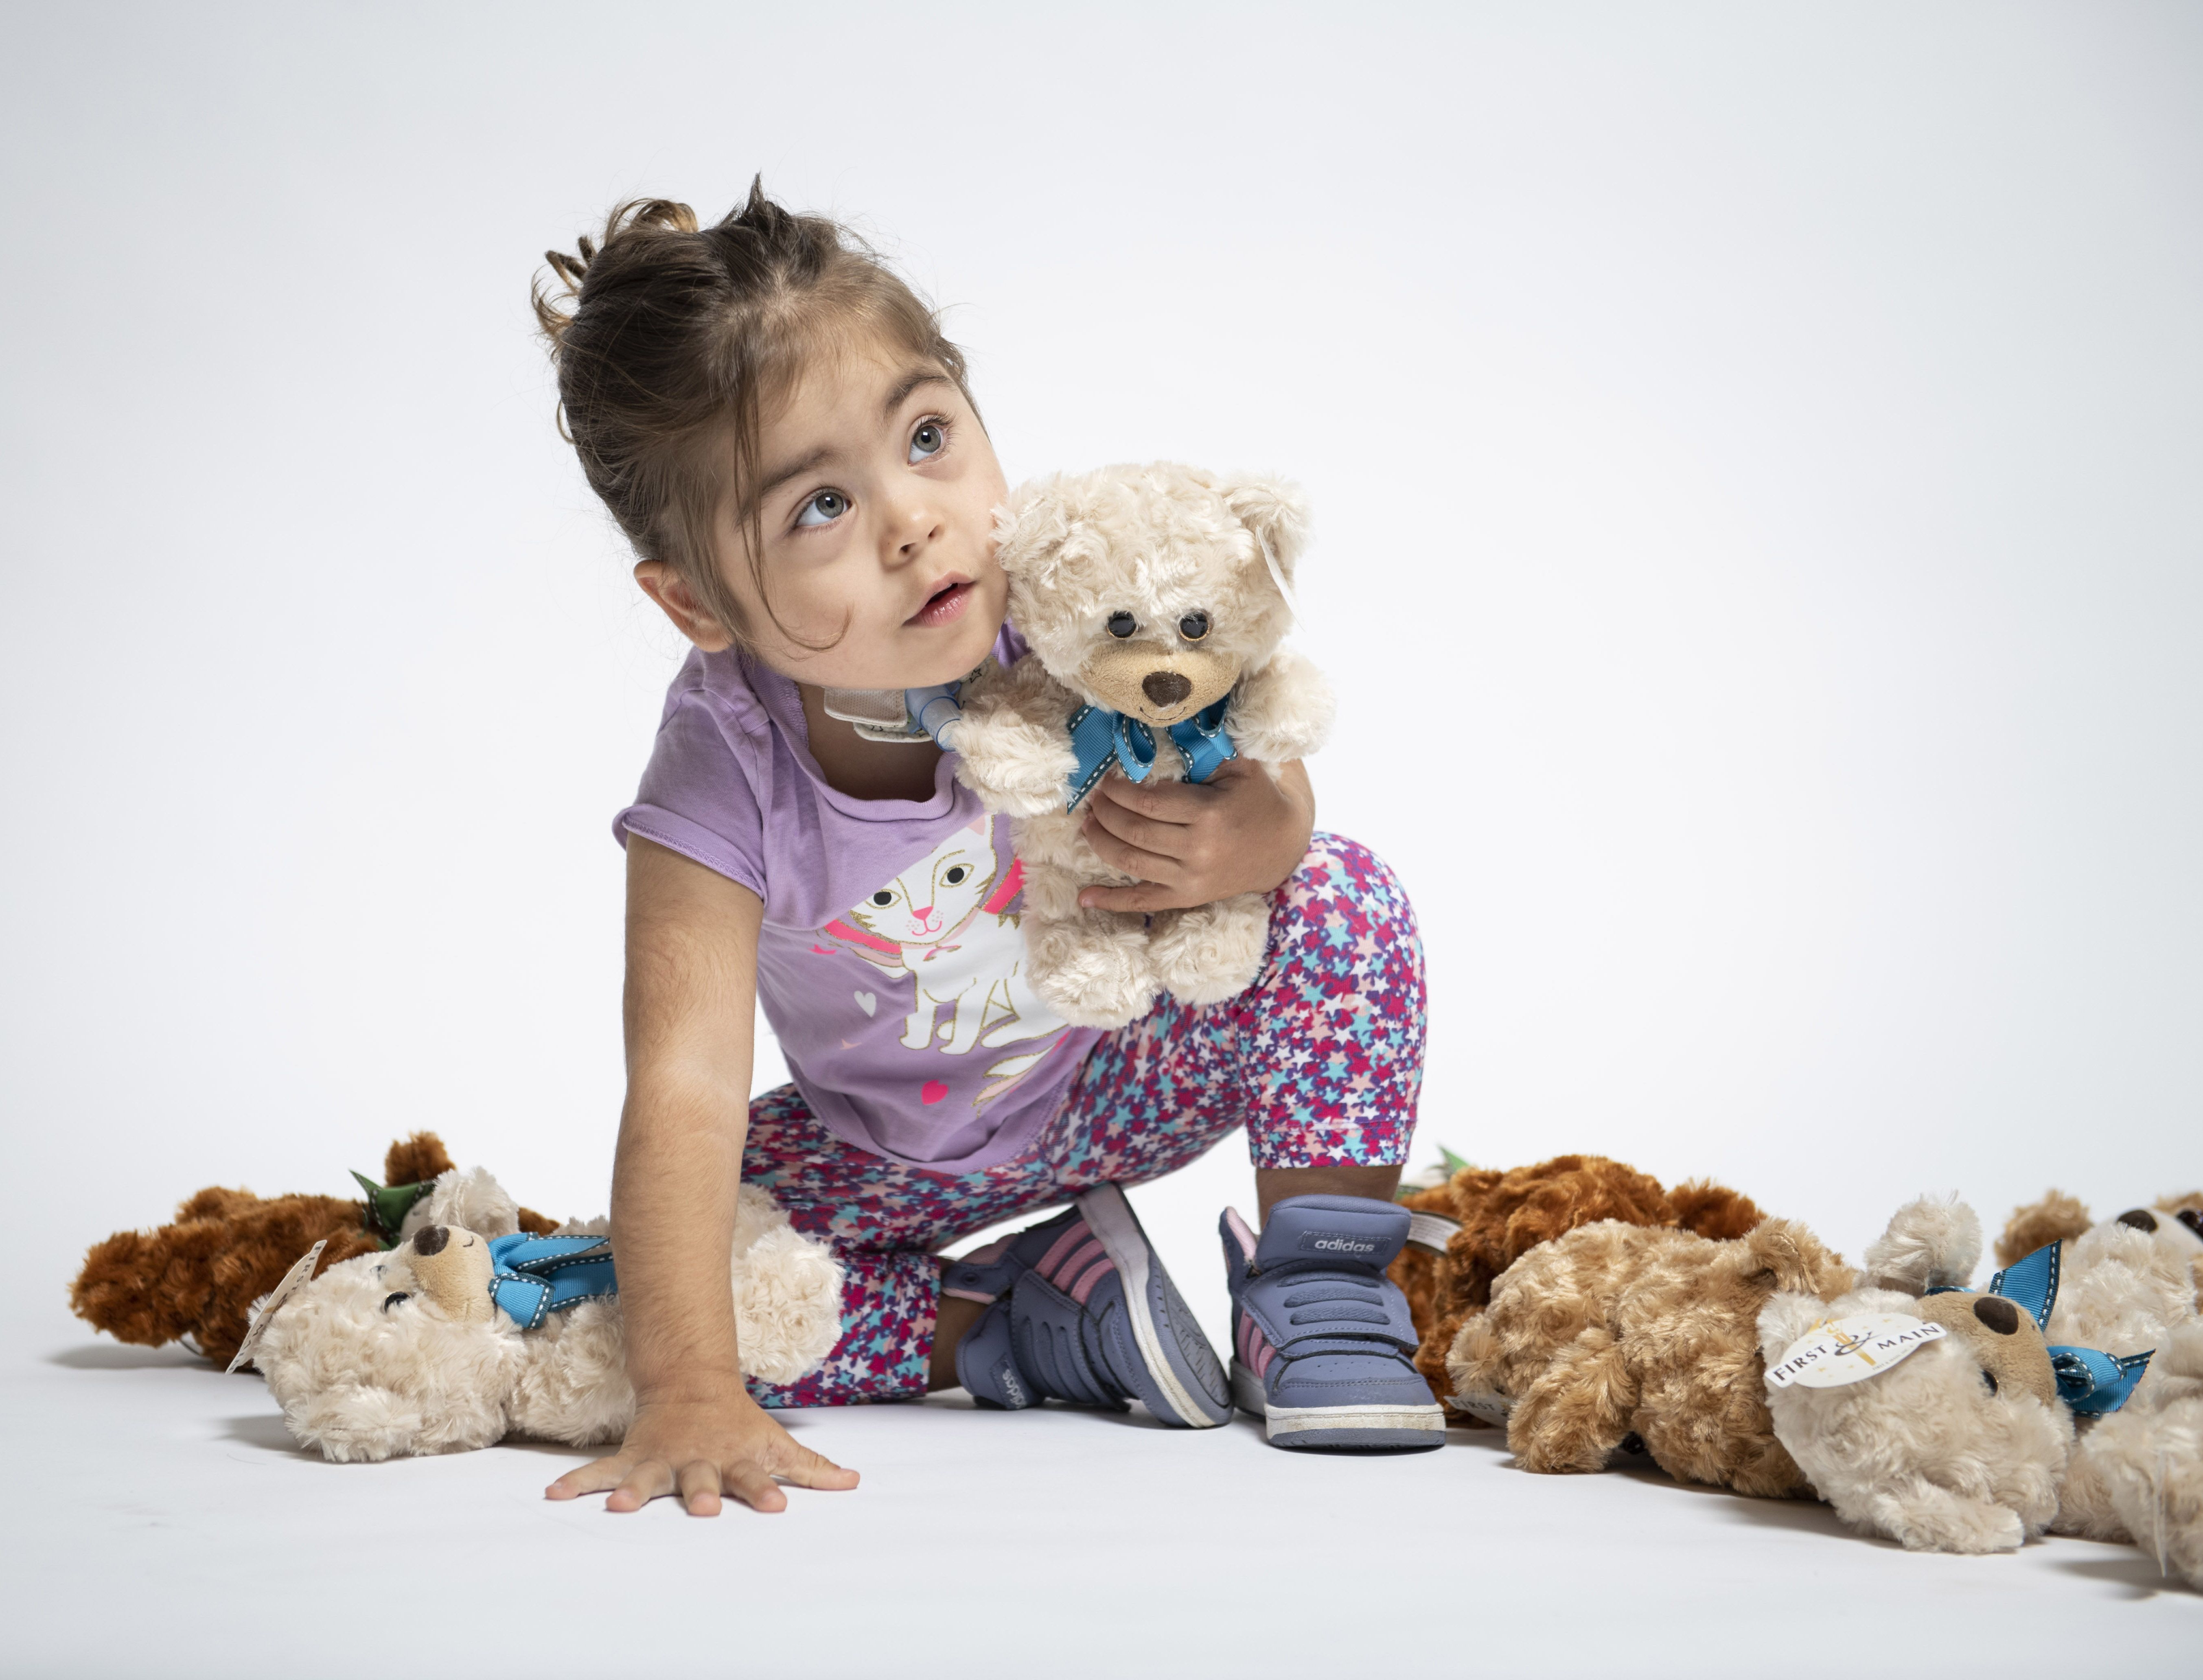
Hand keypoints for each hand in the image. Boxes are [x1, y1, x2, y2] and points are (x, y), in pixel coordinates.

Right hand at [546, 1385, 858, 1515]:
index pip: (755, 1475)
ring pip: (647, 1477)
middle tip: (703, 1509)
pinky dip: (577, 1482)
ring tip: (618, 1508)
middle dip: (700, 1493)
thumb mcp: (775, 1442)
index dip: (765, 1490)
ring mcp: (662, 1459)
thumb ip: (811, 1467)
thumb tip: (854, 1482)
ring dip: (634, 1492)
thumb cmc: (738, 1424)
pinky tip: (554, 1495)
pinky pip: (601, 1472)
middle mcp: (697, 1460)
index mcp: (734, 1457)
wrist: (692, 1381)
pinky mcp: (633, 1458)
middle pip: (700, 1479)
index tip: (777, 1506)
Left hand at [1077, 759, 1313, 913]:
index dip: (1118, 791)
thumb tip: (1167, 721)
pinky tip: (1085, 897)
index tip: (1106, 780)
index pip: (1147, 803)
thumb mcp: (1240, 766)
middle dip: (1105, 813)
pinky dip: (1112, 901)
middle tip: (1092, 799)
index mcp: (1208, 814)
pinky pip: (1144, 902)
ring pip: (1131, 863)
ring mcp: (1191, 879)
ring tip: (1086, 824)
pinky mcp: (1188, 897)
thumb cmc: (1257, 798)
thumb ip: (1206, 747)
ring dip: (1100, 842)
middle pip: (1134, 832)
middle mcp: (1198, 850)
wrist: (1282, 846)